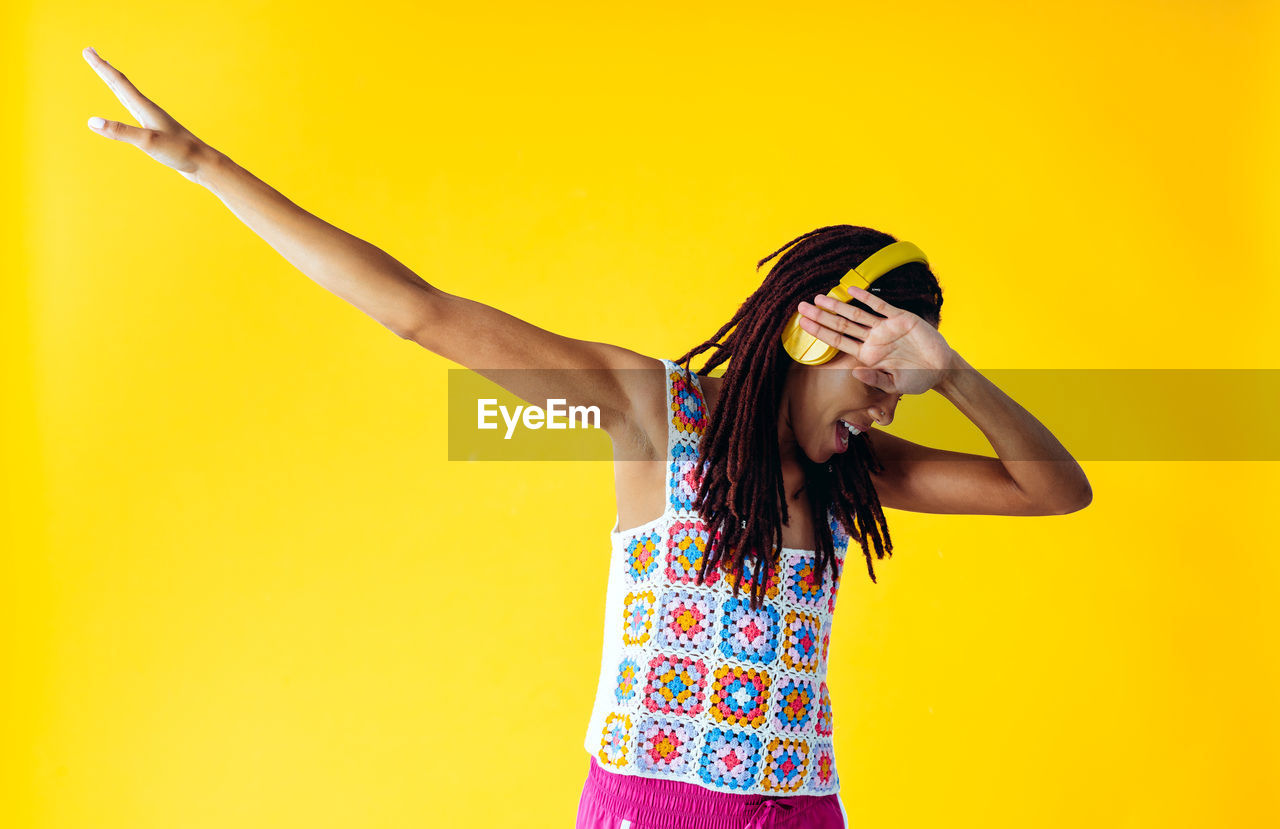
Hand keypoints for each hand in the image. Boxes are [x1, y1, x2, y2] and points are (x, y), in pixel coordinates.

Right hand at [82, 47, 217, 182]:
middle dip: (104, 68)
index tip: (87, 50)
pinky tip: (127, 102)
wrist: (203, 163)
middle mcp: (148, 109)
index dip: (101, 67)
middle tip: (89, 52)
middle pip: (121, 84)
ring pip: (128, 94)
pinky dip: (125, 99)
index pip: (118, 82)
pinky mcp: (156, 129)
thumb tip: (92, 122)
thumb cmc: (179, 152)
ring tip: (106, 70)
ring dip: (114, 81)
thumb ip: (121, 131)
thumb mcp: (147, 142)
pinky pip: (134, 108)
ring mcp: (152, 119)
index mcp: (145, 108)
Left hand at [796, 287, 955, 395]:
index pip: (838, 342)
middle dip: (821, 317)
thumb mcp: (895, 385)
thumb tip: (855, 373)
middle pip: (841, 326)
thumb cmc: (917, 379)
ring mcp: (885, 328)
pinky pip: (880, 306)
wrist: (942, 368)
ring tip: (819, 298)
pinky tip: (850, 290)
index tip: (803, 326)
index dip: (820, 333)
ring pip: (856, 314)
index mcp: (867, 356)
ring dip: (837, 306)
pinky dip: (865, 298)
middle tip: (801, 308)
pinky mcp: (900, 318)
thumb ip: (875, 379)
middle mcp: (872, 340)